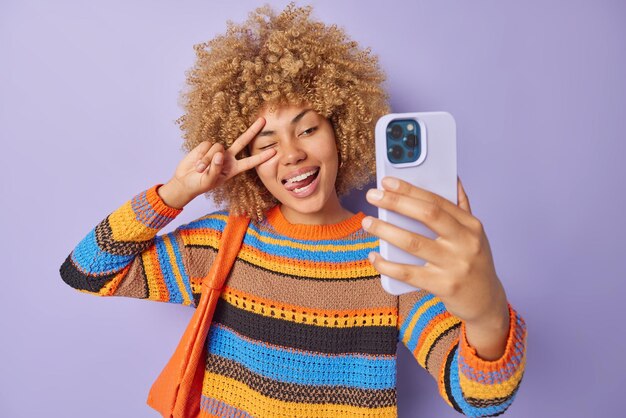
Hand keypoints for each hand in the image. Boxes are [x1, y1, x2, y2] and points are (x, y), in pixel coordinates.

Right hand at [166, 117, 276, 205]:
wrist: (184, 181)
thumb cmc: (199, 184)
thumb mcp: (210, 181)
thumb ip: (216, 168)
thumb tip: (220, 154)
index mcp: (233, 168)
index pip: (250, 162)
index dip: (261, 157)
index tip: (274, 152)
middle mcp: (228, 157)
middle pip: (243, 141)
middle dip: (252, 130)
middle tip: (263, 120)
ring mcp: (217, 150)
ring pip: (218, 147)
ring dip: (208, 159)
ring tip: (201, 170)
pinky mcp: (206, 146)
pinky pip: (207, 145)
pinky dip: (201, 155)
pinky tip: (197, 163)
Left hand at [362, 176, 508, 327]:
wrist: (486, 302)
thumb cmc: (474, 263)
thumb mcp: (474, 235)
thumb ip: (461, 207)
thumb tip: (451, 178)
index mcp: (471, 225)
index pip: (437, 200)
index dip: (410, 189)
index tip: (388, 181)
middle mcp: (466, 243)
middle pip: (427, 215)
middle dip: (396, 202)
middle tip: (372, 196)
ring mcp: (455, 265)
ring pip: (413, 243)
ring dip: (385, 230)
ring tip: (367, 222)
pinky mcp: (443, 286)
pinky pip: (408, 273)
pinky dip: (387, 265)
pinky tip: (374, 256)